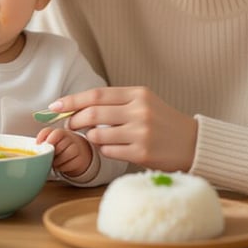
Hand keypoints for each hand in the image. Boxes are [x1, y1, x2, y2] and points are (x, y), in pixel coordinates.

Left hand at [36, 128, 91, 177]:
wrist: (77, 150)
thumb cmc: (59, 145)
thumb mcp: (51, 139)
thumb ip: (43, 139)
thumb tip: (34, 145)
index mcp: (60, 132)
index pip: (54, 132)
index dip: (45, 138)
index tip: (38, 144)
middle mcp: (69, 138)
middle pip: (58, 146)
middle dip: (51, 153)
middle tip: (48, 156)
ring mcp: (76, 148)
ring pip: (65, 155)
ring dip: (56, 161)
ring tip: (53, 162)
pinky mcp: (80, 159)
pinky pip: (70, 164)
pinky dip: (62, 167)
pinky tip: (59, 166)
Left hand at [50, 86, 197, 171]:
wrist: (192, 143)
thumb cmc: (163, 122)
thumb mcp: (144, 102)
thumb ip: (115, 102)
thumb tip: (77, 106)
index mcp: (138, 94)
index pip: (96, 95)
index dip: (72, 100)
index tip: (55, 106)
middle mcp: (139, 111)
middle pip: (92, 114)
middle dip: (74, 120)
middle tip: (68, 124)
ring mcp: (141, 133)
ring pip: (97, 135)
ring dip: (90, 137)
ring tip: (96, 137)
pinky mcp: (141, 153)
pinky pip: (108, 152)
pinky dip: (104, 150)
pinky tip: (113, 148)